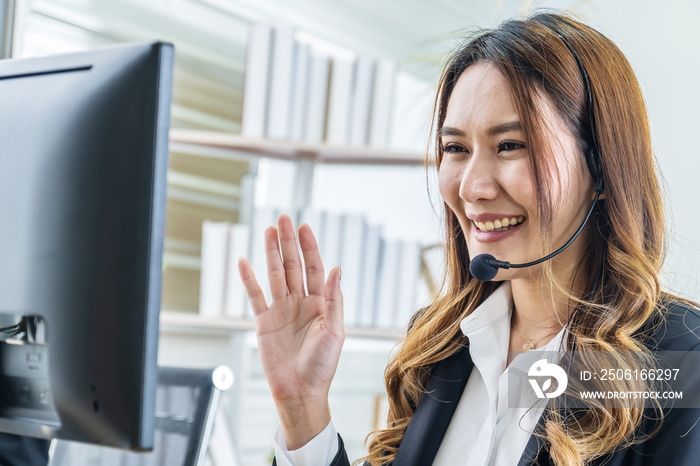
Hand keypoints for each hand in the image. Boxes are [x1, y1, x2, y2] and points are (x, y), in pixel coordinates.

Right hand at [237, 213, 343, 448]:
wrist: (300, 392)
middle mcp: (301, 303)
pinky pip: (255, 296)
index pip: (315, 269)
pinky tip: (244, 262)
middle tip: (284, 219)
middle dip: (289, 243)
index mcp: (321, 304)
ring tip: (268, 231)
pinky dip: (249, 280)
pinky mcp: (264, 322)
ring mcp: (282, 311)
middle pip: (293, 266)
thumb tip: (337, 268)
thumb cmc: (322, 365)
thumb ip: (334, 299)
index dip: (310, 248)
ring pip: (275, 275)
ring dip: (271, 253)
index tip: (304, 228)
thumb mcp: (334, 331)